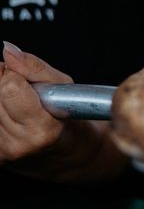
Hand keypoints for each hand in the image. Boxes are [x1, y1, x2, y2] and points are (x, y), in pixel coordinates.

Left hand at [0, 42, 127, 182]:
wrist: (69, 158)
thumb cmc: (71, 119)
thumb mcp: (65, 88)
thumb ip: (35, 68)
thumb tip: (8, 50)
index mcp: (42, 129)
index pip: (9, 86)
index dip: (15, 74)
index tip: (26, 78)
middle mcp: (18, 145)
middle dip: (4, 85)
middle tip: (24, 93)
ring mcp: (2, 153)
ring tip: (19, 107)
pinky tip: (10, 117)